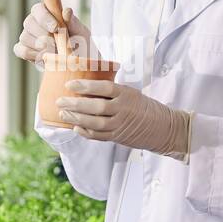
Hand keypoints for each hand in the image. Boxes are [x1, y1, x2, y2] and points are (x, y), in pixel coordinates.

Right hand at [12, 2, 95, 70]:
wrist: (76, 60)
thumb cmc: (78, 41)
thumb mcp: (80, 32)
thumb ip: (73, 22)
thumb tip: (66, 12)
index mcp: (45, 12)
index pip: (38, 9)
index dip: (45, 18)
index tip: (55, 28)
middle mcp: (33, 22)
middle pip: (29, 23)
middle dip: (43, 34)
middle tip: (55, 44)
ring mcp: (27, 36)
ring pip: (25, 37)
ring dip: (39, 46)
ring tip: (53, 52)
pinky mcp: (23, 50)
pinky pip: (20, 50)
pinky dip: (32, 55)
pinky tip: (44, 58)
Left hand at [56, 80, 191, 160]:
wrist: (162, 128)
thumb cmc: (143, 106)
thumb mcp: (131, 92)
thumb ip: (112, 91)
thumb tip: (86, 84)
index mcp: (127, 94)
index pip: (104, 88)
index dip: (86, 86)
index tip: (70, 84)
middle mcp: (123, 109)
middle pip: (96, 107)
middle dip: (76, 104)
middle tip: (60, 101)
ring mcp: (121, 125)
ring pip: (95, 123)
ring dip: (77, 119)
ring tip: (63, 115)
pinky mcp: (118, 137)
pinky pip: (99, 136)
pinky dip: (86, 132)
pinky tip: (75, 128)